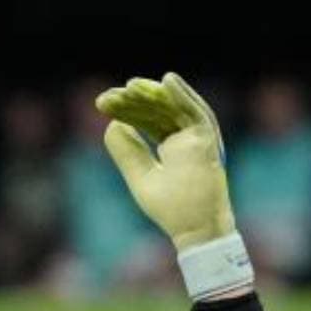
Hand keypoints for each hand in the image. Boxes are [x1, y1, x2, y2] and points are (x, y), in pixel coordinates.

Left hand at [96, 73, 235, 250]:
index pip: (147, 119)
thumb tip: (113, 123)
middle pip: (158, 109)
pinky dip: (184, 96)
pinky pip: (196, 114)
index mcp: (170, 145)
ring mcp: (197, 138)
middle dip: (134, 100)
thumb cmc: (172, 209)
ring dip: (153, 94)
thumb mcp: (140, 177)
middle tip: (109, 97)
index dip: (126, 109)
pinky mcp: (208, 141)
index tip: (102, 103)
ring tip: (130, 86)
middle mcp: (185, 137)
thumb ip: (128, 151)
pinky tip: (167, 81)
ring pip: (174, 107)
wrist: (196, 230)